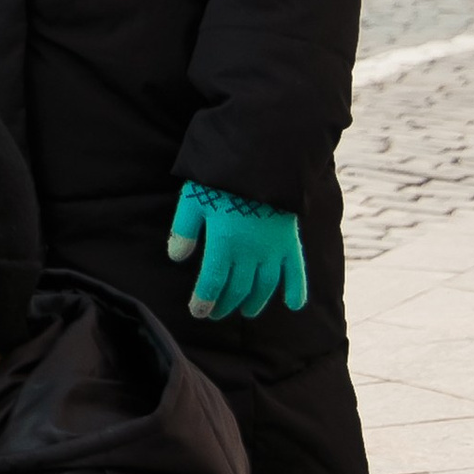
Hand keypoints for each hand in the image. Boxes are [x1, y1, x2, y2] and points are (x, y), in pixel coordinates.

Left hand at [166, 184, 308, 321]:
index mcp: (223, 244)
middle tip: (216, 314)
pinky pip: (296, 271)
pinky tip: (293, 305)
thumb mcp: (192, 200)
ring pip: (264, 286)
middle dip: (225, 304)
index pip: (213, 283)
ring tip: (246, 311)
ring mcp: (273, 249)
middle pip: (238, 288)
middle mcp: (250, 253)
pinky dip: (296, 289)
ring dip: (255, 302)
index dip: (205, 301)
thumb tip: (177, 258)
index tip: (198, 312)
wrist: (260, 160)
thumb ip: (183, 230)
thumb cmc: (220, 179)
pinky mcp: (290, 241)